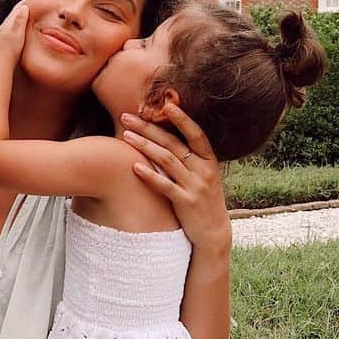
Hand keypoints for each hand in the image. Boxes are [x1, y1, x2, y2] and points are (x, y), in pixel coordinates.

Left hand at [0, 0, 30, 59]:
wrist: (2, 62)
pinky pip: (14, 26)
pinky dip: (20, 23)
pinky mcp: (6, 37)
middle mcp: (5, 25)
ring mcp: (5, 31)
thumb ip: (20, 20)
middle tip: (35, 4)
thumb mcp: (17, 33)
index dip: (27, 1)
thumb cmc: (10, 49)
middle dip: (25, 7)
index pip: (18, 7)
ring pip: (15, 19)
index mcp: (9, 22)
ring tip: (31, 14)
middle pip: (16, 11)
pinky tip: (23, 28)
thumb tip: (24, 6)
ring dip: (22, 15)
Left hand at [121, 103, 230, 252]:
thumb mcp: (204, 177)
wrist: (214, 233)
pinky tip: (134, 166)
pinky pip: (165, 186)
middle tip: (127, 116)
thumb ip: (190, 159)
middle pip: (173, 143)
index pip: (195, 134)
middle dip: (149, 128)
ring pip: (167, 160)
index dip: (182, 118)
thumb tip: (167, 139)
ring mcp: (195, 186)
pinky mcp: (185, 203)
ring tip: (125, 135)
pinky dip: (149, 175)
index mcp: (209, 161)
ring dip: (144, 146)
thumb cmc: (204, 202)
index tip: (165, 104)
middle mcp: (204, 171)